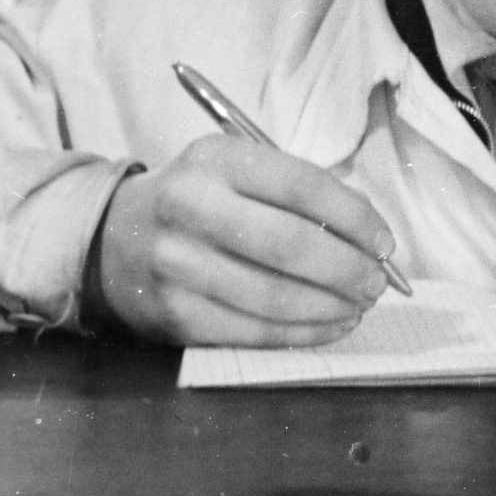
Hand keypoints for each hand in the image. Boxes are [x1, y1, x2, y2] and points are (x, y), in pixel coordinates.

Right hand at [94, 136, 396, 345]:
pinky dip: (300, 334)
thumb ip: (299, 196)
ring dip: (330, 308)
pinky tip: (327, 326)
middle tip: (376, 283)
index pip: (303, 187)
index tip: (384, 244)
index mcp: (216, 160)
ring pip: (273, 296)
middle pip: (290, 245)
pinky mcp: (173, 312)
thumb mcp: (239, 172)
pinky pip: (250, 332)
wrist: (111, 238)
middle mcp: (190, 206)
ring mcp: (176, 263)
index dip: (355, 219)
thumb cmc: (202, 202)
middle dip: (348, 270)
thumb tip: (371, 239)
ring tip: (358, 307)